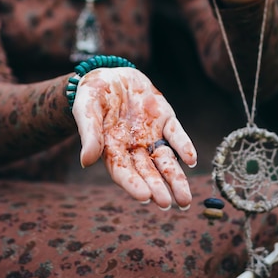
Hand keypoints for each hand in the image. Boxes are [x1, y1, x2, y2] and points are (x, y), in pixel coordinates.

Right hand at [72, 67, 196, 209]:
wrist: (109, 74)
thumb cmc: (92, 95)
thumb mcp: (87, 110)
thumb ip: (89, 134)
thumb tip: (85, 161)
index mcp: (112, 148)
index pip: (123, 171)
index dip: (133, 184)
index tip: (144, 197)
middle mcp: (133, 146)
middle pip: (147, 171)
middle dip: (157, 187)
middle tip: (167, 203)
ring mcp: (151, 133)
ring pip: (165, 159)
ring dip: (175, 178)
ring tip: (185, 199)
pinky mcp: (164, 118)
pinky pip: (175, 134)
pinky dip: (183, 146)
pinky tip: (191, 160)